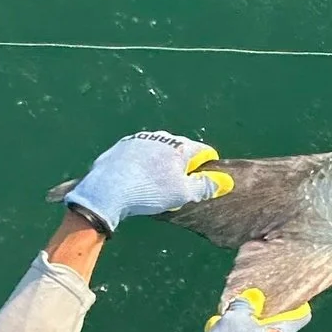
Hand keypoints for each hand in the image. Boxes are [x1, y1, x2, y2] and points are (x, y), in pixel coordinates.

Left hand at [62, 131, 231, 231]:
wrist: (106, 190)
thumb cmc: (150, 191)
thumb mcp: (183, 194)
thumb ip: (206, 186)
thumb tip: (225, 181)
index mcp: (180, 146)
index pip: (203, 151)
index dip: (206, 166)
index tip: (202, 181)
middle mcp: (161, 137)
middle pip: (180, 149)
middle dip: (182, 164)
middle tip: (177, 185)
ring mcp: (139, 140)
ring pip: (158, 150)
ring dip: (160, 163)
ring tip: (155, 183)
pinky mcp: (120, 146)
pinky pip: (138, 154)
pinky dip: (141, 164)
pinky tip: (136, 179)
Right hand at [187, 289, 310, 331]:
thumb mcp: (234, 319)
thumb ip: (244, 305)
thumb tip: (249, 301)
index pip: (301, 314)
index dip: (293, 301)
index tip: (276, 293)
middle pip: (270, 319)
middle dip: (251, 311)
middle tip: (236, 307)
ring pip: (249, 330)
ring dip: (233, 324)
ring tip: (218, 326)